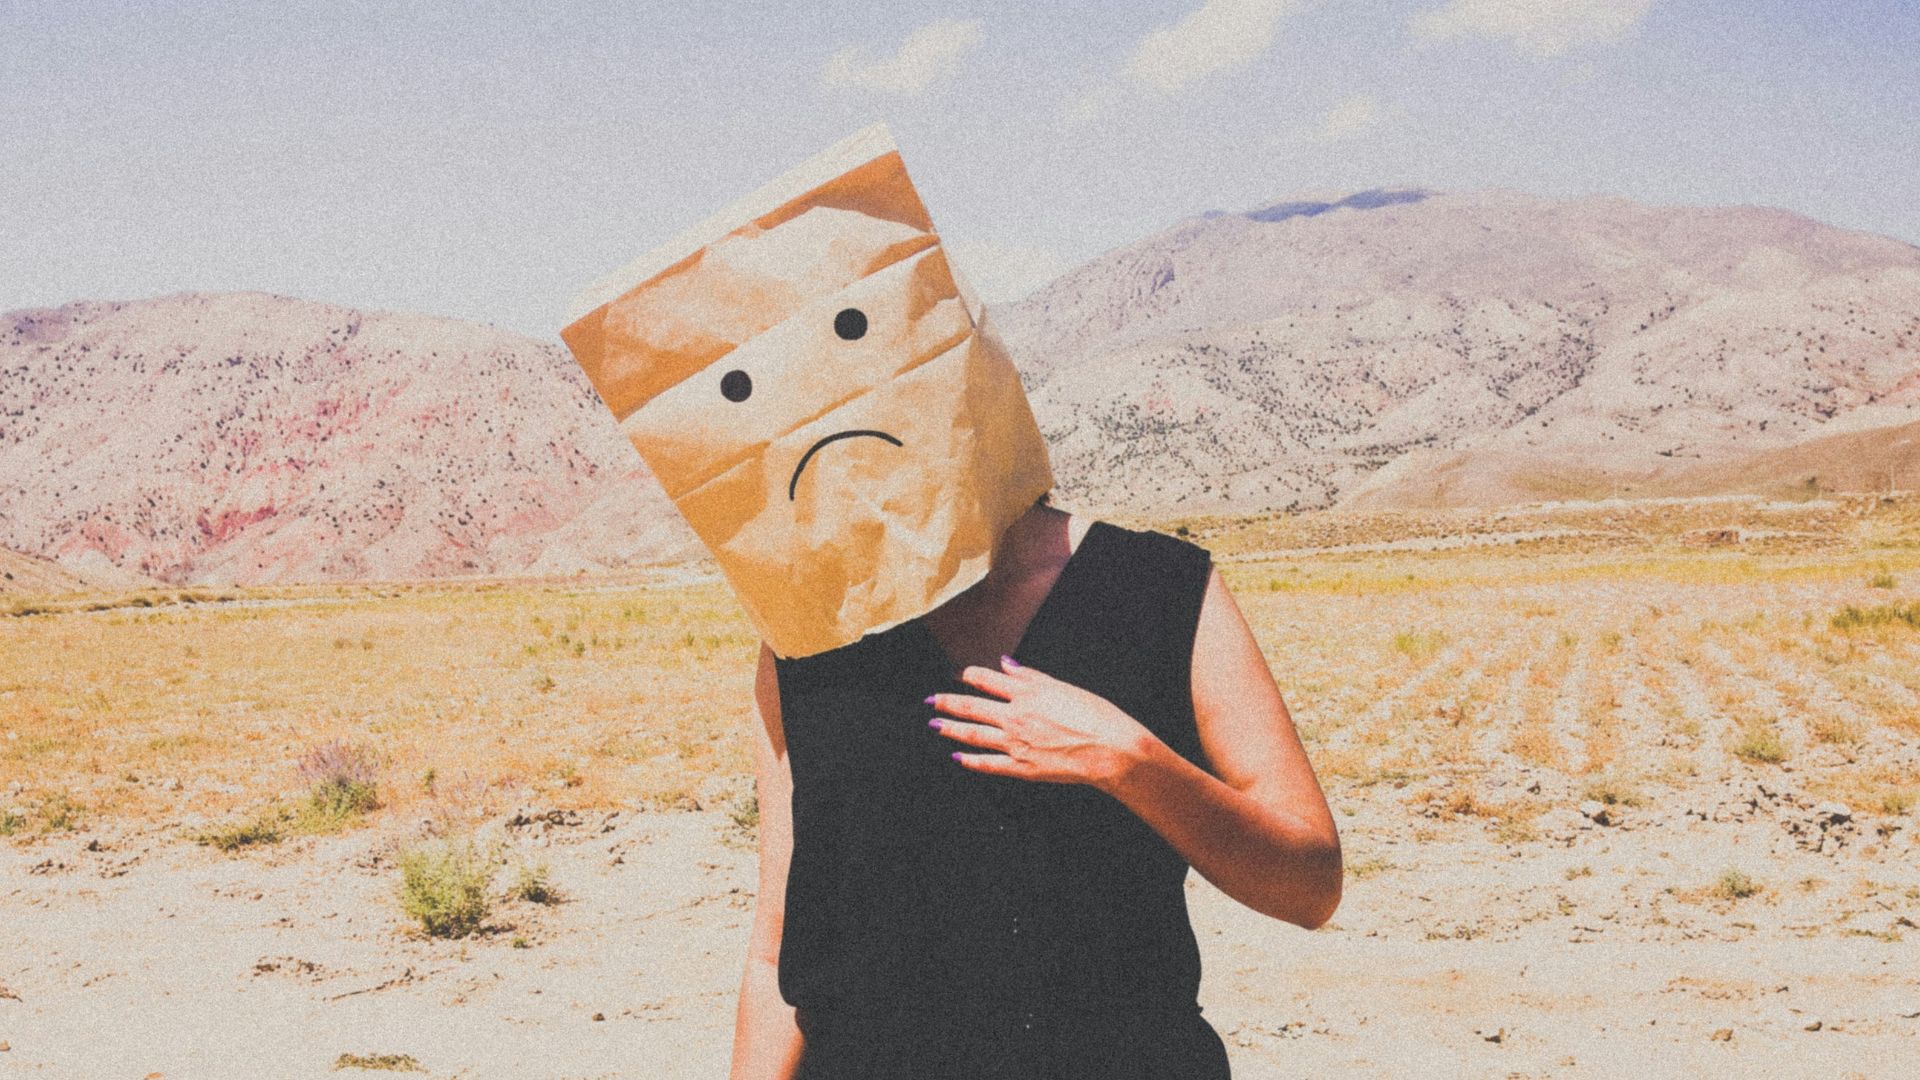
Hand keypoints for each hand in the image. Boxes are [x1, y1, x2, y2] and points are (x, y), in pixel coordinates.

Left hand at [928, 656, 1157, 792]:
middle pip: (972, 706)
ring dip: (951, 729)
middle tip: (931, 701)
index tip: (959, 675)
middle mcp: (1015, 715)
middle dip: (948, 702)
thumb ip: (1031, 676)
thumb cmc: (1096, 716)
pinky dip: (971, 761)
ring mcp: (1015, 742)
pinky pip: (989, 764)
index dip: (970, 676)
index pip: (987, 680)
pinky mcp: (1022, 766)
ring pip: (974, 734)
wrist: (1110, 748)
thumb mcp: (1063, 687)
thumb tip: (1006, 664)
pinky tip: (958, 758)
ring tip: (935, 725)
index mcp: (1027, 692)